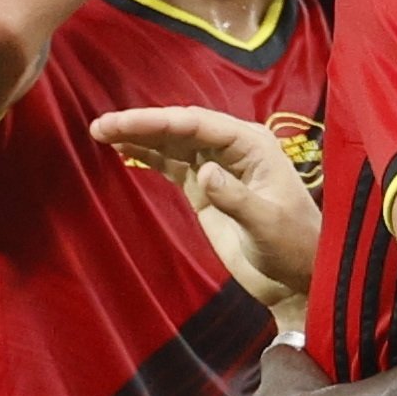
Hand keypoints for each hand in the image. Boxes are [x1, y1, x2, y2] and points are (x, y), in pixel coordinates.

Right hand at [93, 106, 321, 305]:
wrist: (296, 273)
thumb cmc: (293, 245)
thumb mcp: (267, 223)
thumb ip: (236, 198)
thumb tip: (204, 171)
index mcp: (253, 145)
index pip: (200, 125)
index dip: (160, 121)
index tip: (124, 122)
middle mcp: (234, 148)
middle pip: (181, 128)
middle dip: (142, 124)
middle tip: (101, 125)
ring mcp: (218, 166)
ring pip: (173, 143)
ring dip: (140, 135)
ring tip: (100, 131)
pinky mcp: (205, 187)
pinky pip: (172, 163)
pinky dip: (148, 154)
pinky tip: (122, 147)